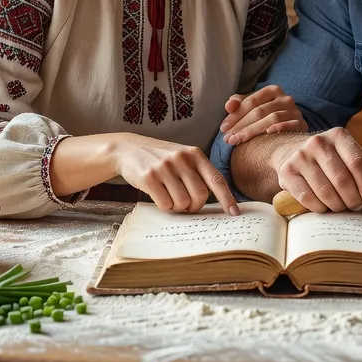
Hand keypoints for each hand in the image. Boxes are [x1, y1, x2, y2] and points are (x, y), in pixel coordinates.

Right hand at [111, 134, 240, 215]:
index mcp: (195, 154)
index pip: (217, 179)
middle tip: (185, 204)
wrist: (127, 149)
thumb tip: (215, 201)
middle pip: (200, 195)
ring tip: (169, 197)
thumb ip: (197, 173)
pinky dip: (164, 206)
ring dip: (177, 207)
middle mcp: (182, 159)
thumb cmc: (159, 158)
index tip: (234, 213)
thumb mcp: (182, 158)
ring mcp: (165, 167)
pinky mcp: (149, 177)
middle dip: (194, 206)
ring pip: (183, 202)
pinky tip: (158, 196)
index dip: (227, 198)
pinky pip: (165, 203)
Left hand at [219, 85, 308, 145]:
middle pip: (260, 111)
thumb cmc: (268, 117)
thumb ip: (239, 104)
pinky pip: (291, 125)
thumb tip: (229, 105)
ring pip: (272, 119)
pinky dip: (279, 128)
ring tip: (238, 141)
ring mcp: (295, 111)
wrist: (293, 127)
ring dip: (253, 131)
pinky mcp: (302, 124)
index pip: (251, 101)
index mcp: (273, 90)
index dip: (235, 115)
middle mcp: (286, 98)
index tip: (223, 128)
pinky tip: (267, 134)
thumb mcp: (253, 108)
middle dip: (241, 126)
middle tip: (228, 139)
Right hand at [275, 127, 361, 212]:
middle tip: (355, 206)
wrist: (291, 151)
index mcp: (338, 136)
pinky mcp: (287, 171)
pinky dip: (319, 208)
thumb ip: (359, 170)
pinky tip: (323, 207)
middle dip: (352, 199)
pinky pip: (307, 198)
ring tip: (340, 207)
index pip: (357, 161)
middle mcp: (318, 142)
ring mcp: (300, 156)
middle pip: (342, 180)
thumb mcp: (344, 155)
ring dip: (337, 206)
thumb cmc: (327, 160)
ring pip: (325, 192)